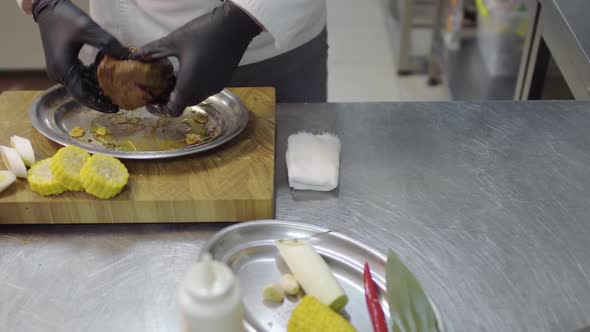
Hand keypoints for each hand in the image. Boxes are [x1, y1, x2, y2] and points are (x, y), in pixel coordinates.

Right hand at [34, 0, 128, 112]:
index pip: (82, 96)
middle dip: (100, 98)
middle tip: (120, 101)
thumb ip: (109, 45)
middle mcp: (59, 73)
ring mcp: (59, 69)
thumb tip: (129, 57)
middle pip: (82, 93)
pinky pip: (78, 77)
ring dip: (97, 89)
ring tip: (116, 92)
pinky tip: (106, 79)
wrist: (48, 7)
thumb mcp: (89, 30)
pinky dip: (92, 80)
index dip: (98, 104)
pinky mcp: (62, 64)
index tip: (115, 108)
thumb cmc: (65, 18)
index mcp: (63, 70)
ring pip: (81, 86)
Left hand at [132, 1, 260, 116]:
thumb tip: (135, 55)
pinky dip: (194, 86)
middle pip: (183, 104)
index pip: (173, 110)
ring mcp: (215, 87)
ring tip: (173, 76)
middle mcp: (204, 91)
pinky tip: (190, 69)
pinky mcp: (222, 80)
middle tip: (158, 85)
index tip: (151, 100)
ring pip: (195, 97)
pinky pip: (204, 89)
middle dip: (170, 98)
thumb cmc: (203, 33)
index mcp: (190, 86)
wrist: (235, 26)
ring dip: (182, 92)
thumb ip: (153, 51)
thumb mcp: (174, 41)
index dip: (160, 109)